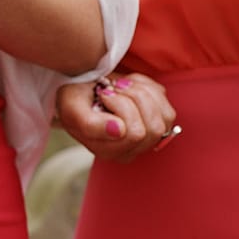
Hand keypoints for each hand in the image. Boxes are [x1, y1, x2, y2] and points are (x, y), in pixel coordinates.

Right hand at [56, 73, 176, 162]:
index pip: (134, 133)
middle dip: (134, 97)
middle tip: (113, 88)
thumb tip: (120, 131)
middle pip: (153, 128)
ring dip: (143, 92)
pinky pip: (168, 108)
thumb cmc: (74, 100)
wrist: (80, 90)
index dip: (120, 106)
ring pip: (165, 117)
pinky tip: (131, 87)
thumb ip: (90, 124)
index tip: (102, 94)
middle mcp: (131, 150)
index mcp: (109, 151)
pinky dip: (151, 90)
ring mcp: (148, 138)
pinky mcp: (159, 123)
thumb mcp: (71, 108)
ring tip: (121, 86)